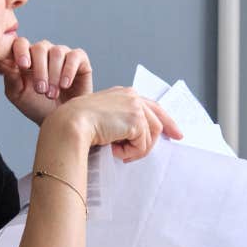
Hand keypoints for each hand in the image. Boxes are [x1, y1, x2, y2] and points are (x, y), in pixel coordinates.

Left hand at [0, 37, 92, 125]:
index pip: (21, 43)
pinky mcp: (79, 59)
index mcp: (27, 56)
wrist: (61, 120)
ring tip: (52, 94)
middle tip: (41, 90)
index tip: (23, 66)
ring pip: (57, 52)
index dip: (21, 51)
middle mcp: (45, 51)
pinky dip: (68, 71)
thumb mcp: (18, 95)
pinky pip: (74, 56)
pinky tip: (64, 85)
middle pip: (40, 48)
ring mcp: (63, 53)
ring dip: (53, 75)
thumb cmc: (37, 106)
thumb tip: (4, 62)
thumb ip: (11, 78)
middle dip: (40, 70)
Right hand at [52, 87, 182, 161]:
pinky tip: (114, 149)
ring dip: (135, 149)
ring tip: (117, 150)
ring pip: (151, 136)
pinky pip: (142, 145)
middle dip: (161, 137)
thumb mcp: (104, 119)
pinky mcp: (136, 120)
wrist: (70, 124)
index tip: (176, 133)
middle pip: (158, 121)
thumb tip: (136, 138)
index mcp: (124, 94)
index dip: (166, 120)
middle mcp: (132, 96)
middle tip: (158, 147)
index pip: (152, 107)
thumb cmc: (78, 124)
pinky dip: (129, 153)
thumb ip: (121, 122)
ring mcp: (135, 106)